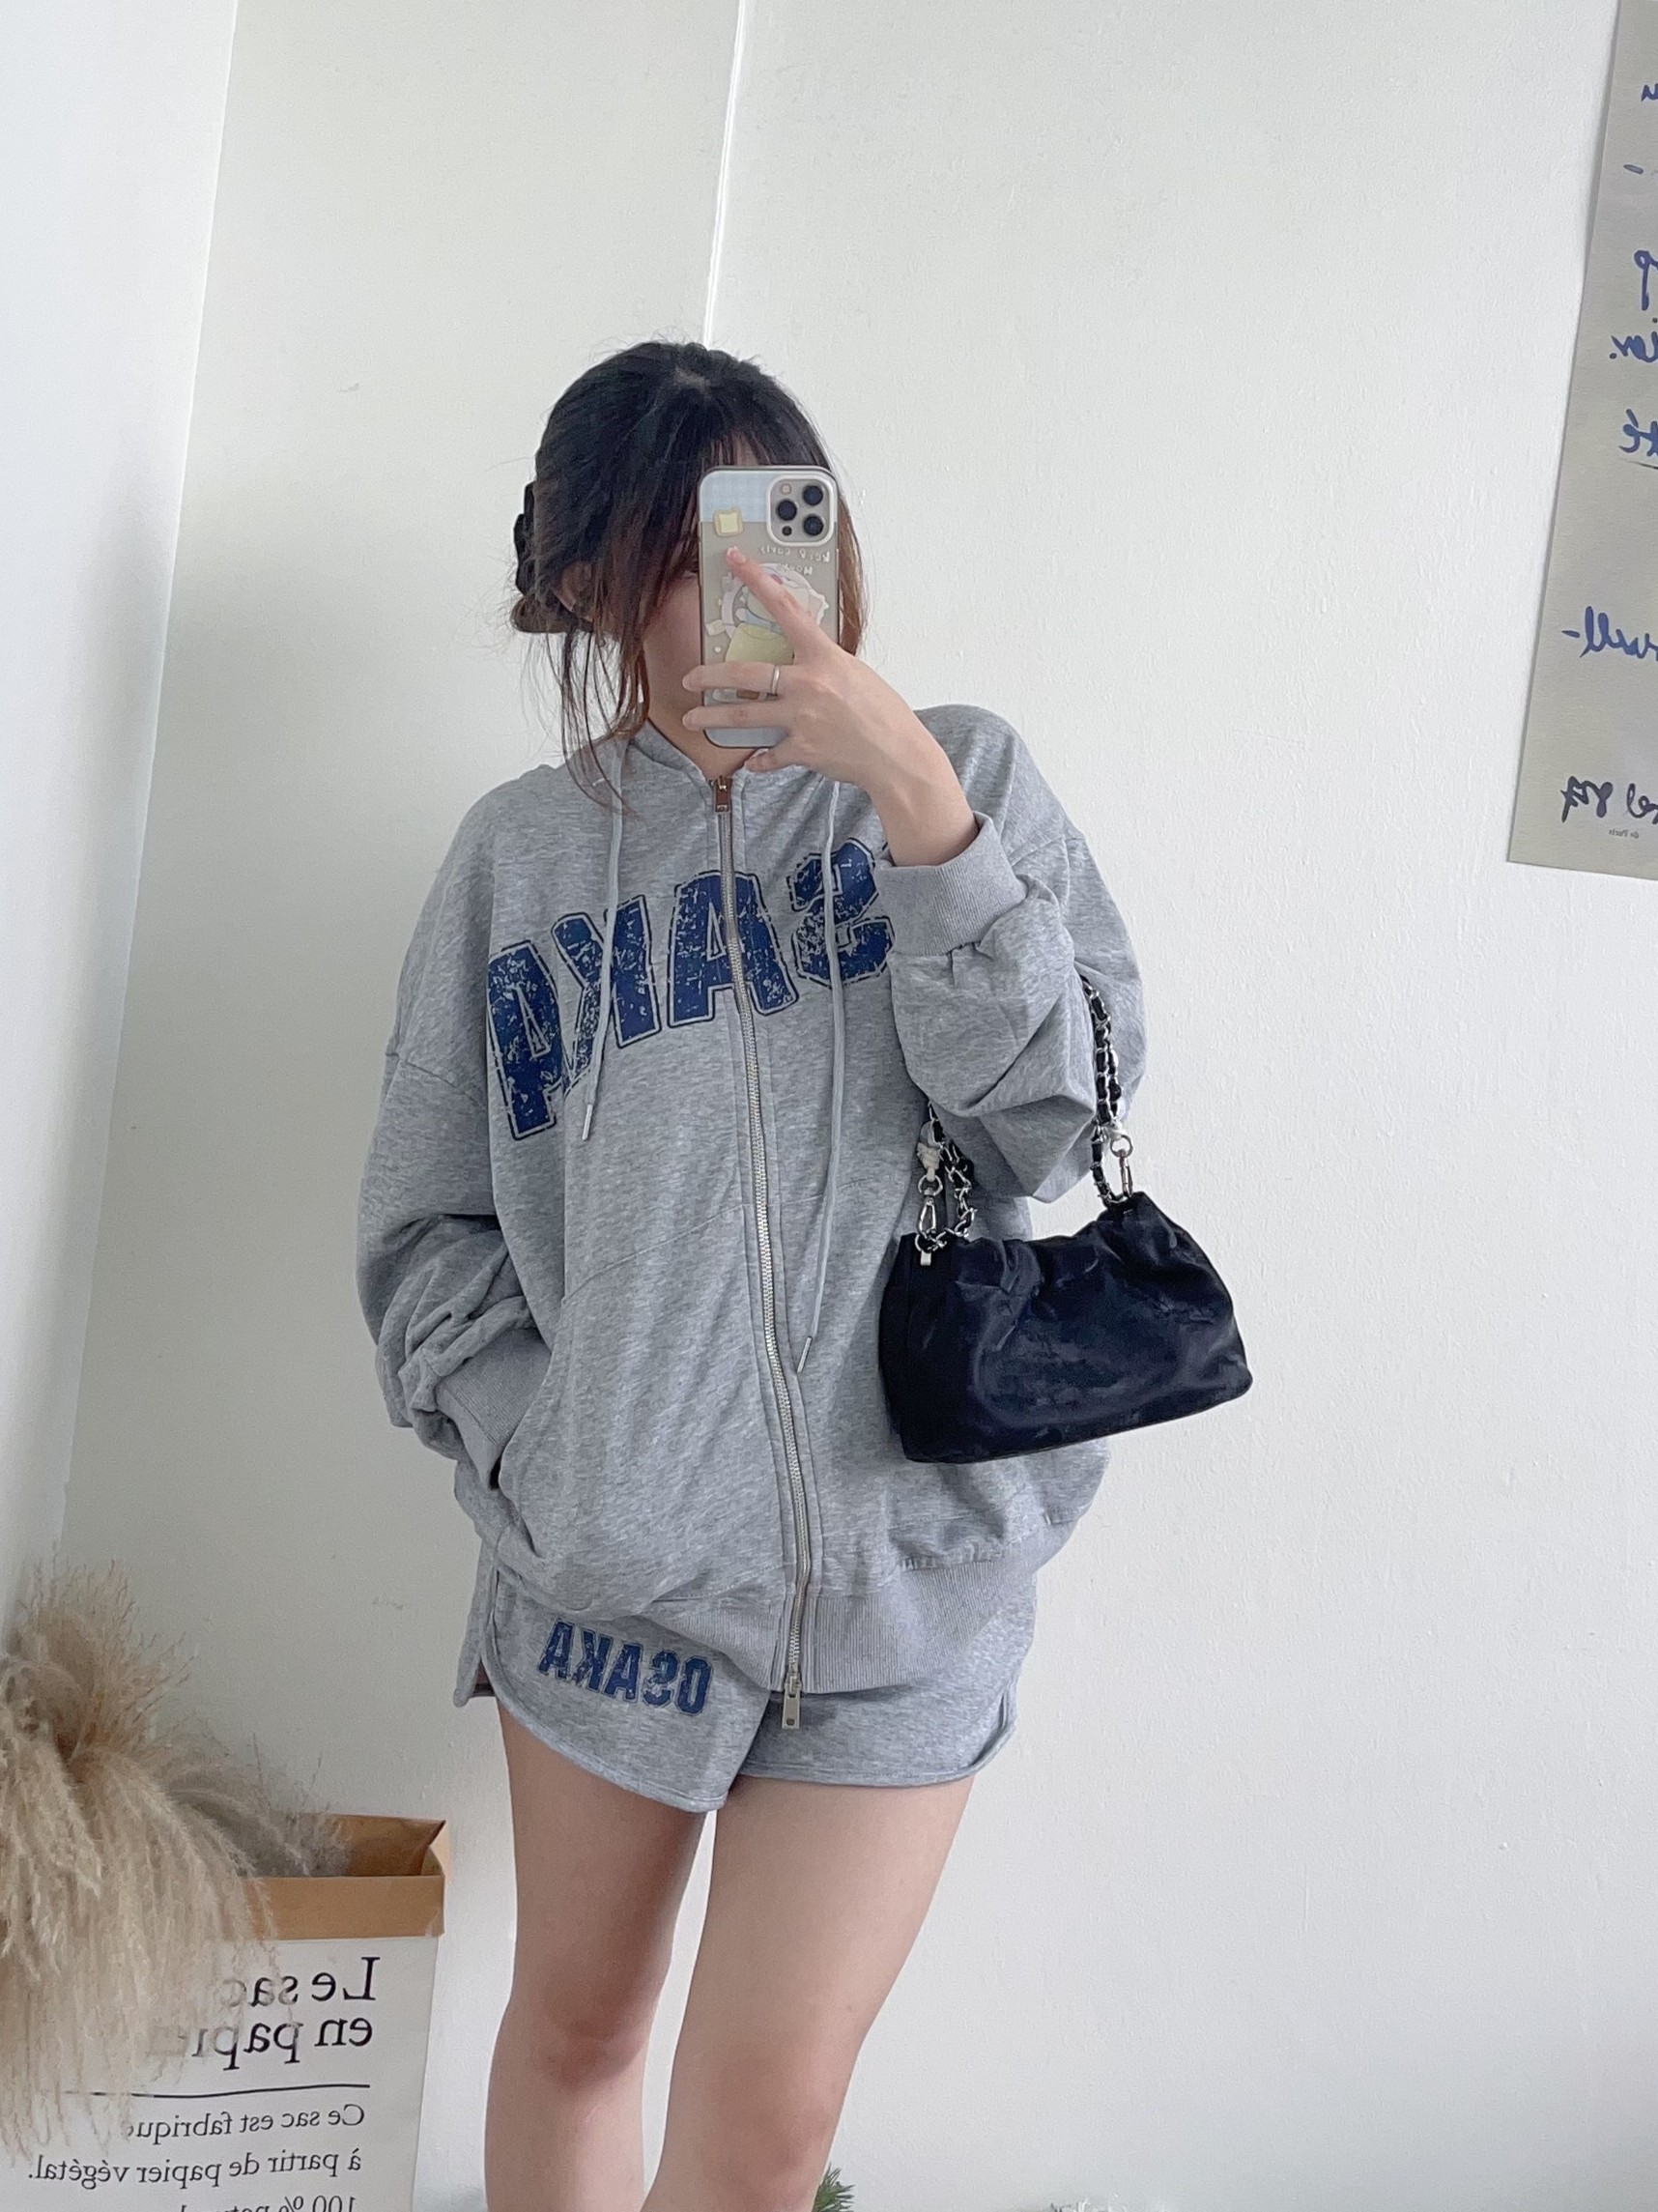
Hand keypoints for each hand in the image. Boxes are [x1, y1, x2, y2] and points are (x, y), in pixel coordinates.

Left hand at [680, 547, 978, 863]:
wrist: (899, 757)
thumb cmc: (884, 714)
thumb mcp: (855, 674)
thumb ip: (823, 665)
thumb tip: (804, 661)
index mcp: (825, 657)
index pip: (786, 609)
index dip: (757, 580)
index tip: (735, 559)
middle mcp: (809, 685)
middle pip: (746, 673)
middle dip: (710, 675)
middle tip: (689, 678)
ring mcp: (803, 718)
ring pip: (745, 714)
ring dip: (713, 716)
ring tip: (691, 719)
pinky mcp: (802, 750)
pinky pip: (769, 754)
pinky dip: (760, 759)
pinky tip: (753, 759)